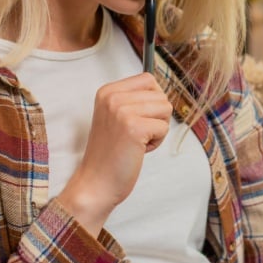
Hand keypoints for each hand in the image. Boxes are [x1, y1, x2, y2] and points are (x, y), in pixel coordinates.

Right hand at [58, 73, 171, 235]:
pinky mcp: (133, 128)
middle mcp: (112, 97)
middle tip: (134, 135)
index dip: (152, 101)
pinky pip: (165, 128)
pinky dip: (157, 142)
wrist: (96, 182)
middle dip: (156, 117)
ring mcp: (122, 111)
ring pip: (166, 109)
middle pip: (160, 95)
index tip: (135, 120)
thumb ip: (134, 100)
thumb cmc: (111, 153)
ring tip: (136, 142)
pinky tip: (137, 150)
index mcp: (107, 91)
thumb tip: (163, 92)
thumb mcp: (116, 117)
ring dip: (157, 129)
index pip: (148, 79)